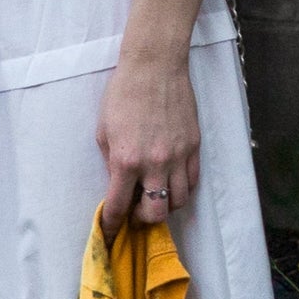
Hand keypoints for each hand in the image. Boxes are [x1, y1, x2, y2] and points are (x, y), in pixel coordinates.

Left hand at [96, 49, 200, 235]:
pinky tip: (171, 183)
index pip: (119, 205)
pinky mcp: (194, 146)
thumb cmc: (123, 94)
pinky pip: (192, 181)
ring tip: (154, 196)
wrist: (154, 66)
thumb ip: (111, 162)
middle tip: (136, 211)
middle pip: (155, 214)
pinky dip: (181, 189)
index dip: (113, 224)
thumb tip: (118, 184)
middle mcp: (154, 164)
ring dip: (164, 205)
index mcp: (126, 160)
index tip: (111, 231)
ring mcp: (178, 157)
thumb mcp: (104, 130)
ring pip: (178, 201)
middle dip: (143, 219)